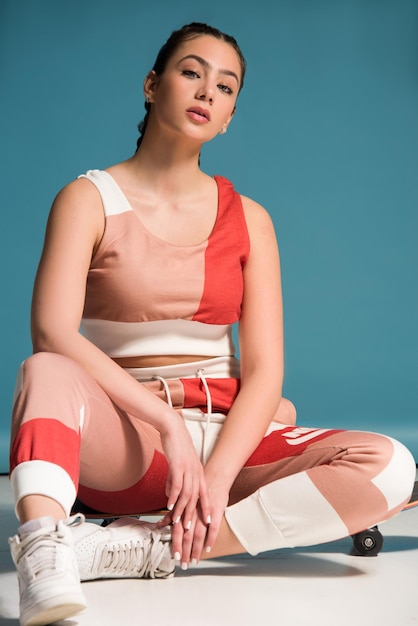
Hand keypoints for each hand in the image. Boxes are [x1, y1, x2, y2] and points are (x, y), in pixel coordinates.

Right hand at [159, 414, 209, 532]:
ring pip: (187, 494)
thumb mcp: (179, 464)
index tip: (208, 522)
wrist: (173, 427)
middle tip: (190, 531)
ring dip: (182, 510)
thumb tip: (171, 495)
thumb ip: (175, 480)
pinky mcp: (178, 465)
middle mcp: (195, 472)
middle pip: (196, 498)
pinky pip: (176, 484)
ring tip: (178, 522)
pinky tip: (169, 505)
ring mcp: (187, 469)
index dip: (206, 508)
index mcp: (198, 472)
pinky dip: (174, 496)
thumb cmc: (176, 445)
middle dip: (193, 515)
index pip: (204, 494)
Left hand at [168, 477, 229, 567]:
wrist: (214, 477)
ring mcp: (204, 513)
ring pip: (198, 535)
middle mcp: (192, 513)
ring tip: (194, 561)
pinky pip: (213, 529)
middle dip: (184, 551)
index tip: (174, 558)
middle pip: (187, 536)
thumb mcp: (182, 502)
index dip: (175, 544)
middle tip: (183, 565)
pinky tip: (208, 549)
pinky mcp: (216, 512)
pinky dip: (210, 540)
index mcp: (183, 511)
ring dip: (196, 549)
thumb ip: (173, 514)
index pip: (177, 531)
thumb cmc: (196, 491)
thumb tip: (161, 524)